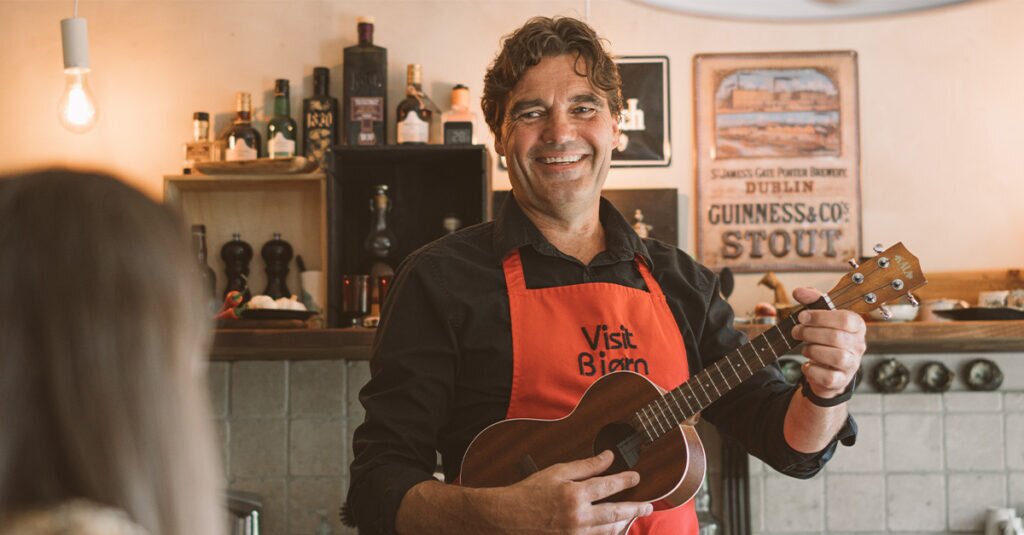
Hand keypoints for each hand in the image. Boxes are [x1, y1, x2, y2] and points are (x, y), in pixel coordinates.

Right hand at [494, 450, 652, 533]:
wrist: (506, 518)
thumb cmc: (528, 493)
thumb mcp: (555, 472)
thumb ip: (584, 465)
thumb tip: (607, 456)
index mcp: (574, 494)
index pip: (608, 486)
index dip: (625, 480)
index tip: (636, 477)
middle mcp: (577, 517)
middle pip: (615, 513)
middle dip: (635, 508)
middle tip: (648, 505)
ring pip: (608, 532)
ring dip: (624, 525)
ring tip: (633, 518)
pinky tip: (612, 532)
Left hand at [790, 287, 865, 399]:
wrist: (828, 368)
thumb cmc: (825, 337)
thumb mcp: (821, 317)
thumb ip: (812, 301)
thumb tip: (798, 291)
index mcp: (857, 326)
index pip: (846, 319)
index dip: (821, 316)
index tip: (802, 316)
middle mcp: (858, 345)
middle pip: (837, 337)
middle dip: (810, 333)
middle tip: (796, 331)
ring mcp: (852, 364)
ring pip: (836, 357)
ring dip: (813, 350)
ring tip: (805, 348)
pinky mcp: (841, 381)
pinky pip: (829, 377)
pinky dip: (813, 370)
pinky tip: (808, 365)